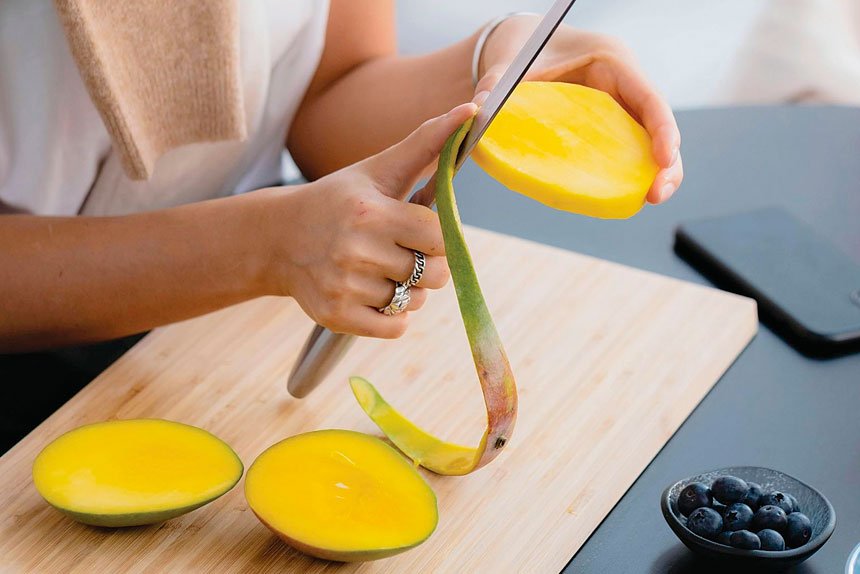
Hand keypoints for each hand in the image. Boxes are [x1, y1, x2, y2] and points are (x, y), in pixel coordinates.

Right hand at [259, 103, 477, 337]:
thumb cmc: (339, 201)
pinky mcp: (336, 316)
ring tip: (381, 271)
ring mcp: (344, 287)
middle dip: (429, 266)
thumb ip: (427, 143)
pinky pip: (395, 329)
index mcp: (371, 214)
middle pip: (434, 276)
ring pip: (414, 302)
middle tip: (402, 252)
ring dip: (408, 291)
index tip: (421, 233)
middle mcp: (356, 252)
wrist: (278, 239)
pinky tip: (375, 294)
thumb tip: (471, 111)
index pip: (440, 238)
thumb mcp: (378, 169)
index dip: (439, 239)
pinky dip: (394, 317)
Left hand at [475, 16, 682, 203]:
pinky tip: (624, 196)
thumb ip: (494, 85)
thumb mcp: (507, 65)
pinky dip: (629, 173)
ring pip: (647, 143)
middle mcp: (621, 85)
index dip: (662, 128)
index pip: (647, 96)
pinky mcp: (605, 127)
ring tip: (648, 200)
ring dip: (653, 173)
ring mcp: (616, 108)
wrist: (519, 47)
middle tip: (657, 195)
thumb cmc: (520, 48)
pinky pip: (625, 151)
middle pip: (658, 125)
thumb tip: (479, 109)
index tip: (664, 158)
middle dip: (667, 162)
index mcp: (610, 61)